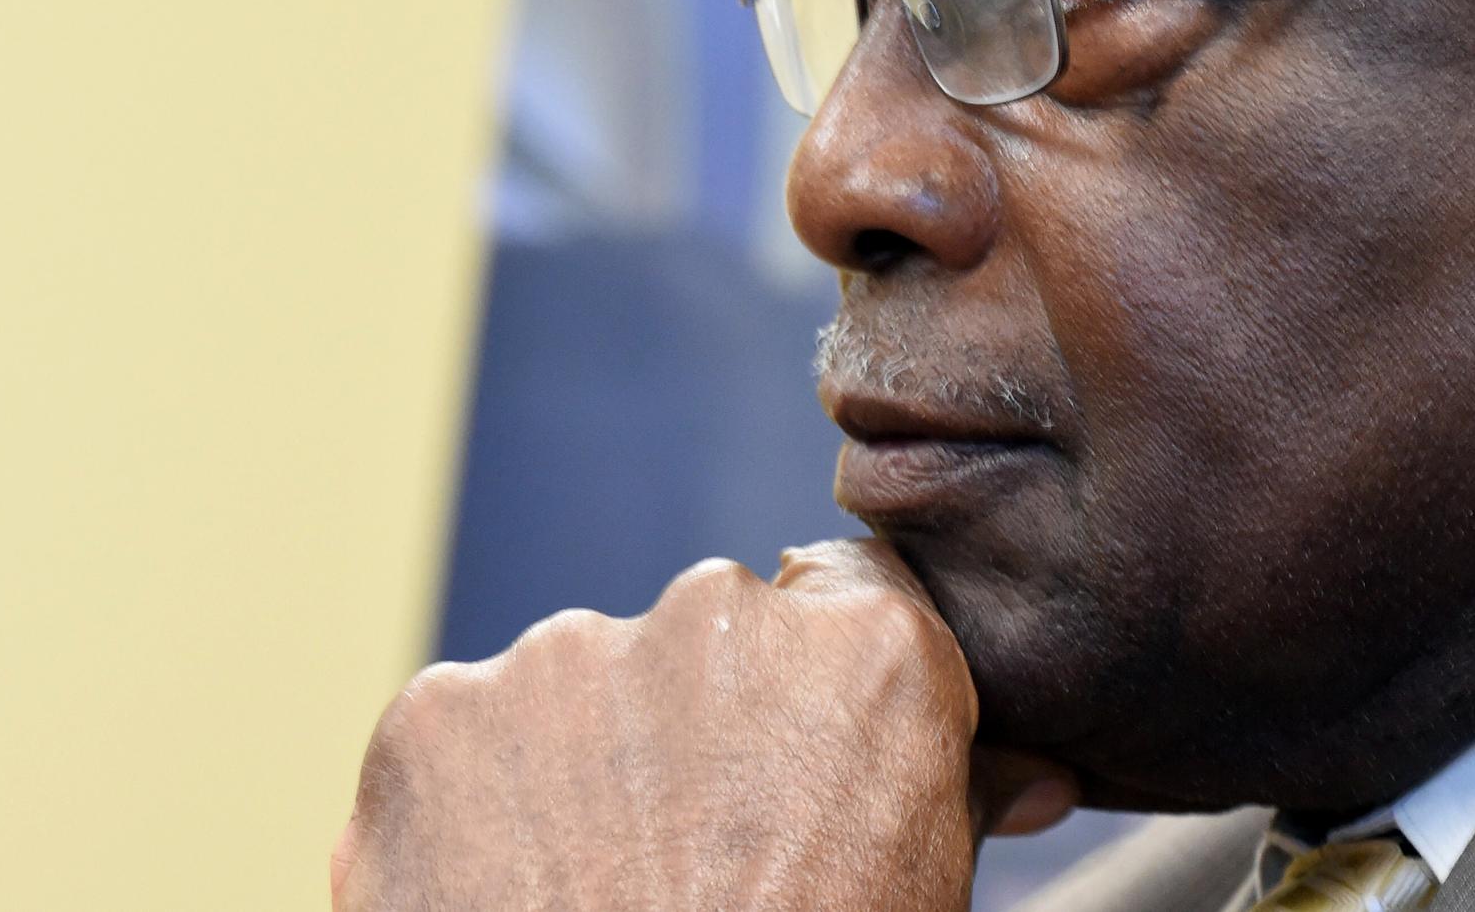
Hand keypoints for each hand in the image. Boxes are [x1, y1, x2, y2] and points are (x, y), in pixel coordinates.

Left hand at [332, 538, 1077, 911]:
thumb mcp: (920, 894)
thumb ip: (963, 793)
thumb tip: (1033, 772)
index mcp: (869, 646)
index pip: (842, 593)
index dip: (813, 687)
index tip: (791, 765)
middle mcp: (721, 610)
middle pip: (708, 633)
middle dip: (696, 722)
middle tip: (691, 859)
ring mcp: (568, 654)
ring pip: (581, 684)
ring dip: (585, 763)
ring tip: (594, 892)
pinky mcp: (441, 712)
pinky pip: (467, 735)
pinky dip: (475, 806)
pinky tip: (512, 896)